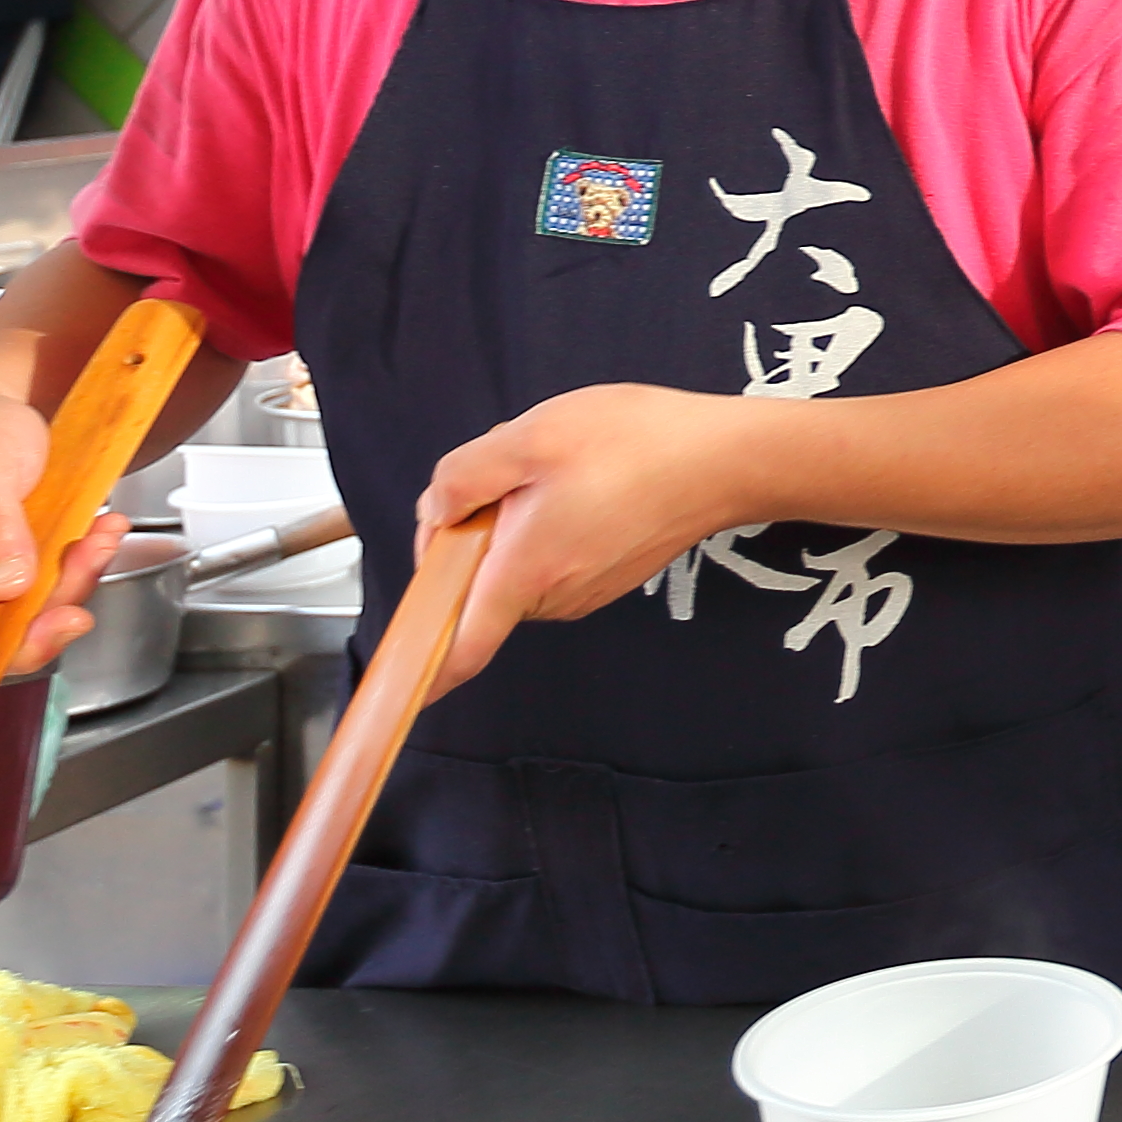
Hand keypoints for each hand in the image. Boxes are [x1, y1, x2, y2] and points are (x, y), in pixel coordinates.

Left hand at [411, 383, 758, 695]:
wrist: (725, 460)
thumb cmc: (636, 444)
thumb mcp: (530, 437)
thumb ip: (462, 477)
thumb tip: (436, 514)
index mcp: (523, 572)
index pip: (460, 649)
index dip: (421, 674)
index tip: (396, 684)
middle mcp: (553, 598)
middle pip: (479, 589)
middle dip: (473, 537)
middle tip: (512, 479)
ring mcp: (584, 593)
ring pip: (515, 570)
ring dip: (514, 528)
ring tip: (562, 474)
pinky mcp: (607, 578)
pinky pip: (551, 563)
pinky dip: (549, 529)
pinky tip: (587, 484)